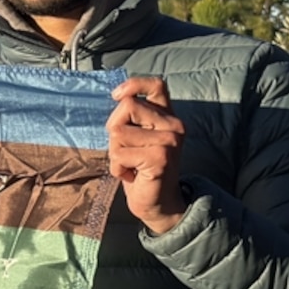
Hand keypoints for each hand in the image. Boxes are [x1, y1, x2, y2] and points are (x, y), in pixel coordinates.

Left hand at [108, 74, 192, 235]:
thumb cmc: (141, 169)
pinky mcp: (160, 157)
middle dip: (114, 128)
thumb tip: (117, 96)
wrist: (158, 203)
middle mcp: (174, 124)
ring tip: (130, 164)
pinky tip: (132, 175)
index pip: (156, 84)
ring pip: (118, 131)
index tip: (116, 96)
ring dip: (115, 153)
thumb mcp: (137, 137)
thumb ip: (132, 117)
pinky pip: (120, 154)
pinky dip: (117, 168)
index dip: (134, 84)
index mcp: (168, 116)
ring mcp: (169, 140)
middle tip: (125, 150)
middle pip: (127, 106)